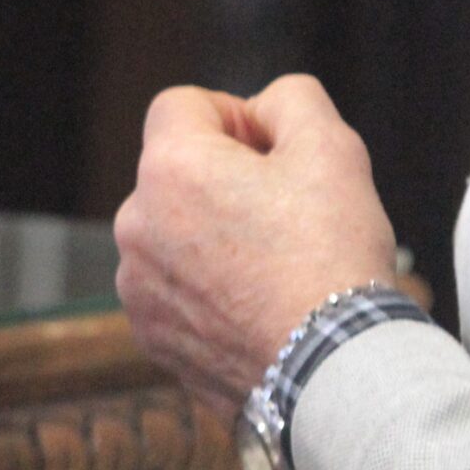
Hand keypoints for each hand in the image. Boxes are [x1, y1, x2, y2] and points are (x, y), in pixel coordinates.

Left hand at [112, 73, 400, 415]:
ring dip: (214, 235)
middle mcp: (136, 226)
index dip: (236, 117)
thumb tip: (266, 107)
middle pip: (178, 171)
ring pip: (176, 232)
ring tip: (276, 266)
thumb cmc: (331, 261)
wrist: (332, 371)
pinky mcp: (153, 337)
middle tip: (287, 212)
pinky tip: (260, 305)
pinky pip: (176, 289)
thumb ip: (292, 99)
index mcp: (169, 169)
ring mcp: (139, 288)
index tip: (275, 153)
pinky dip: (210, 289)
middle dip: (225, 179)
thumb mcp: (332, 146)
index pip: (183, 105)